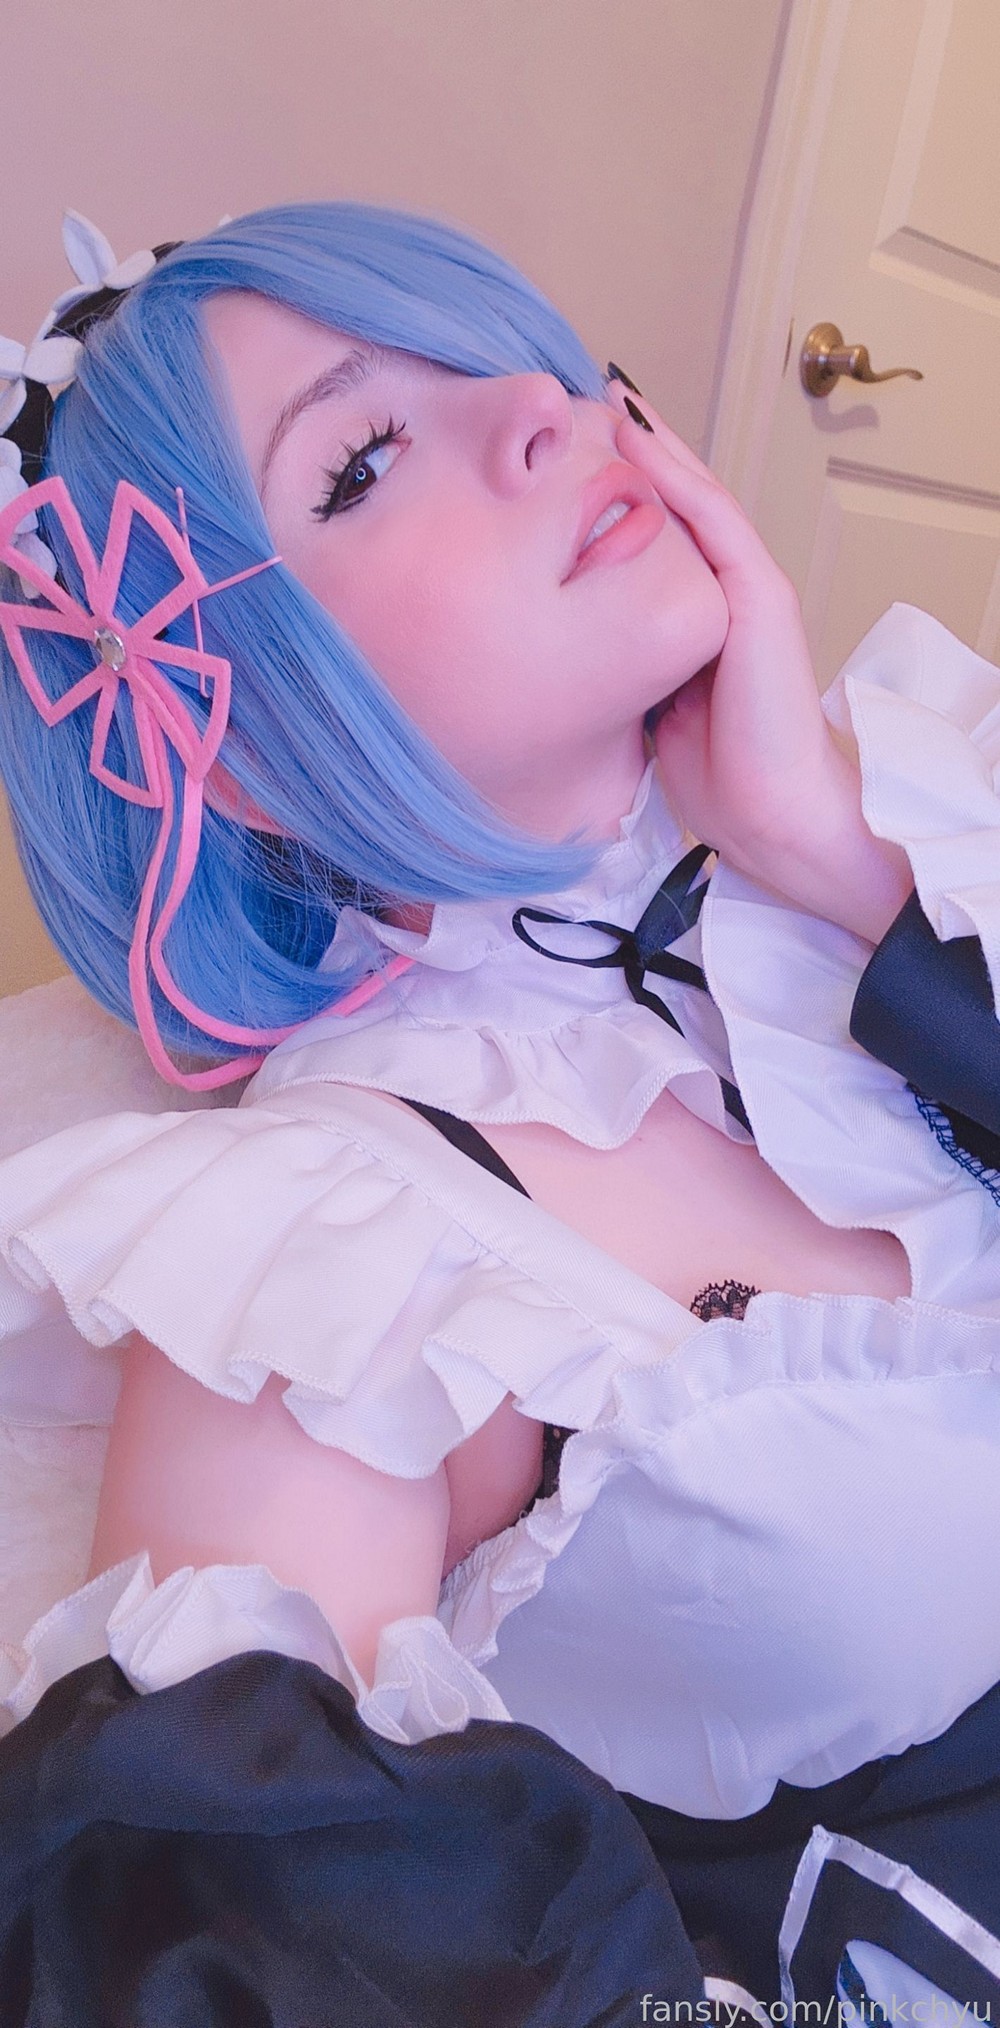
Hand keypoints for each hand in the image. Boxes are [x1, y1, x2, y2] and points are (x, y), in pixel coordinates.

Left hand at [604, 381, 912, 941]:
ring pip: (697, 498)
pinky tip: (640, 440)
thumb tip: (565, 644)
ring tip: (611, 398)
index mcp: (703, 612)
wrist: (771, 816)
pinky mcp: (759, 594)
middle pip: (679, 503)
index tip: (571, 452)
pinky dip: (676, 477)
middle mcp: (729, 589)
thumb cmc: (719, 776)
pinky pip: (714, 521)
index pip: (661, 535)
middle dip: (637, 452)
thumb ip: (624, 660)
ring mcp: (749, 585)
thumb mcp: (649, 703)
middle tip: (587, 402)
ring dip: (655, 445)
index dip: (624, 490)